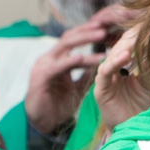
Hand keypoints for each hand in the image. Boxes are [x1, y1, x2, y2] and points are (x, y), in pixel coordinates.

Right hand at [25, 6, 135, 134]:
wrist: (42, 124)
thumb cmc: (58, 105)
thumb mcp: (77, 86)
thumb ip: (85, 74)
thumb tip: (100, 63)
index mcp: (57, 59)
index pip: (74, 39)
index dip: (90, 32)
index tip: (110, 27)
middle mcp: (49, 58)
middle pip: (70, 36)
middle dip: (89, 29)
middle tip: (108, 25)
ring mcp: (43, 66)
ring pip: (64, 46)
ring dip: (84, 39)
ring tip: (101, 35)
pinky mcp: (40, 78)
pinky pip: (57, 66)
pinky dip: (69, 61)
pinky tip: (83, 57)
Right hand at [93, 25, 149, 129]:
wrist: (135, 128)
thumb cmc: (140, 106)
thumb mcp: (148, 81)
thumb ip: (148, 65)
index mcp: (121, 66)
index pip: (127, 45)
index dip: (136, 35)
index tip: (149, 25)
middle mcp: (111, 70)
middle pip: (118, 48)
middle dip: (131, 37)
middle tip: (144, 27)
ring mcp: (104, 79)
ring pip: (110, 57)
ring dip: (123, 47)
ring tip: (136, 39)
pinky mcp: (100, 90)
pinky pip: (105, 72)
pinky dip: (114, 62)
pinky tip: (126, 55)